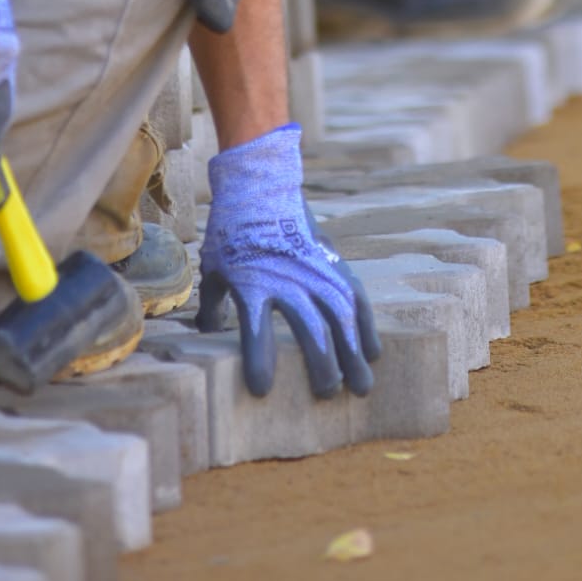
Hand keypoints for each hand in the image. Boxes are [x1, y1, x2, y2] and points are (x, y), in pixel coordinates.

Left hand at [196, 123, 380, 398]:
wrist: (262, 186)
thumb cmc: (232, 231)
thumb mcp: (213, 268)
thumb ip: (213, 305)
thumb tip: (208, 334)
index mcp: (253, 283)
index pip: (256, 329)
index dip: (259, 360)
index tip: (262, 389)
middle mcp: (289, 278)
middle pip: (311, 328)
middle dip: (322, 366)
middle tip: (326, 394)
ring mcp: (316, 269)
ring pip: (341, 317)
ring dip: (352, 353)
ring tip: (361, 387)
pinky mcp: (333, 261)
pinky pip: (356, 296)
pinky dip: (366, 325)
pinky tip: (373, 352)